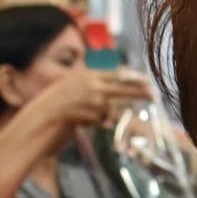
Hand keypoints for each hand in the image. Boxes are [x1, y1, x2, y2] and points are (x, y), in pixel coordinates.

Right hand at [22, 68, 154, 142]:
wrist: (43, 114)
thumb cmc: (58, 100)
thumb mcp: (75, 85)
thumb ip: (94, 84)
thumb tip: (115, 87)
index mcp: (89, 75)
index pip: (117, 75)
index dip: (133, 79)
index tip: (146, 81)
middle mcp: (93, 85)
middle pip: (123, 89)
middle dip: (139, 93)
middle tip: (153, 95)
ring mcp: (93, 100)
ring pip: (110, 110)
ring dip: (103, 115)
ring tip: (83, 113)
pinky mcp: (93, 114)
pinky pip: (102, 121)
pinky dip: (96, 122)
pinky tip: (80, 119)